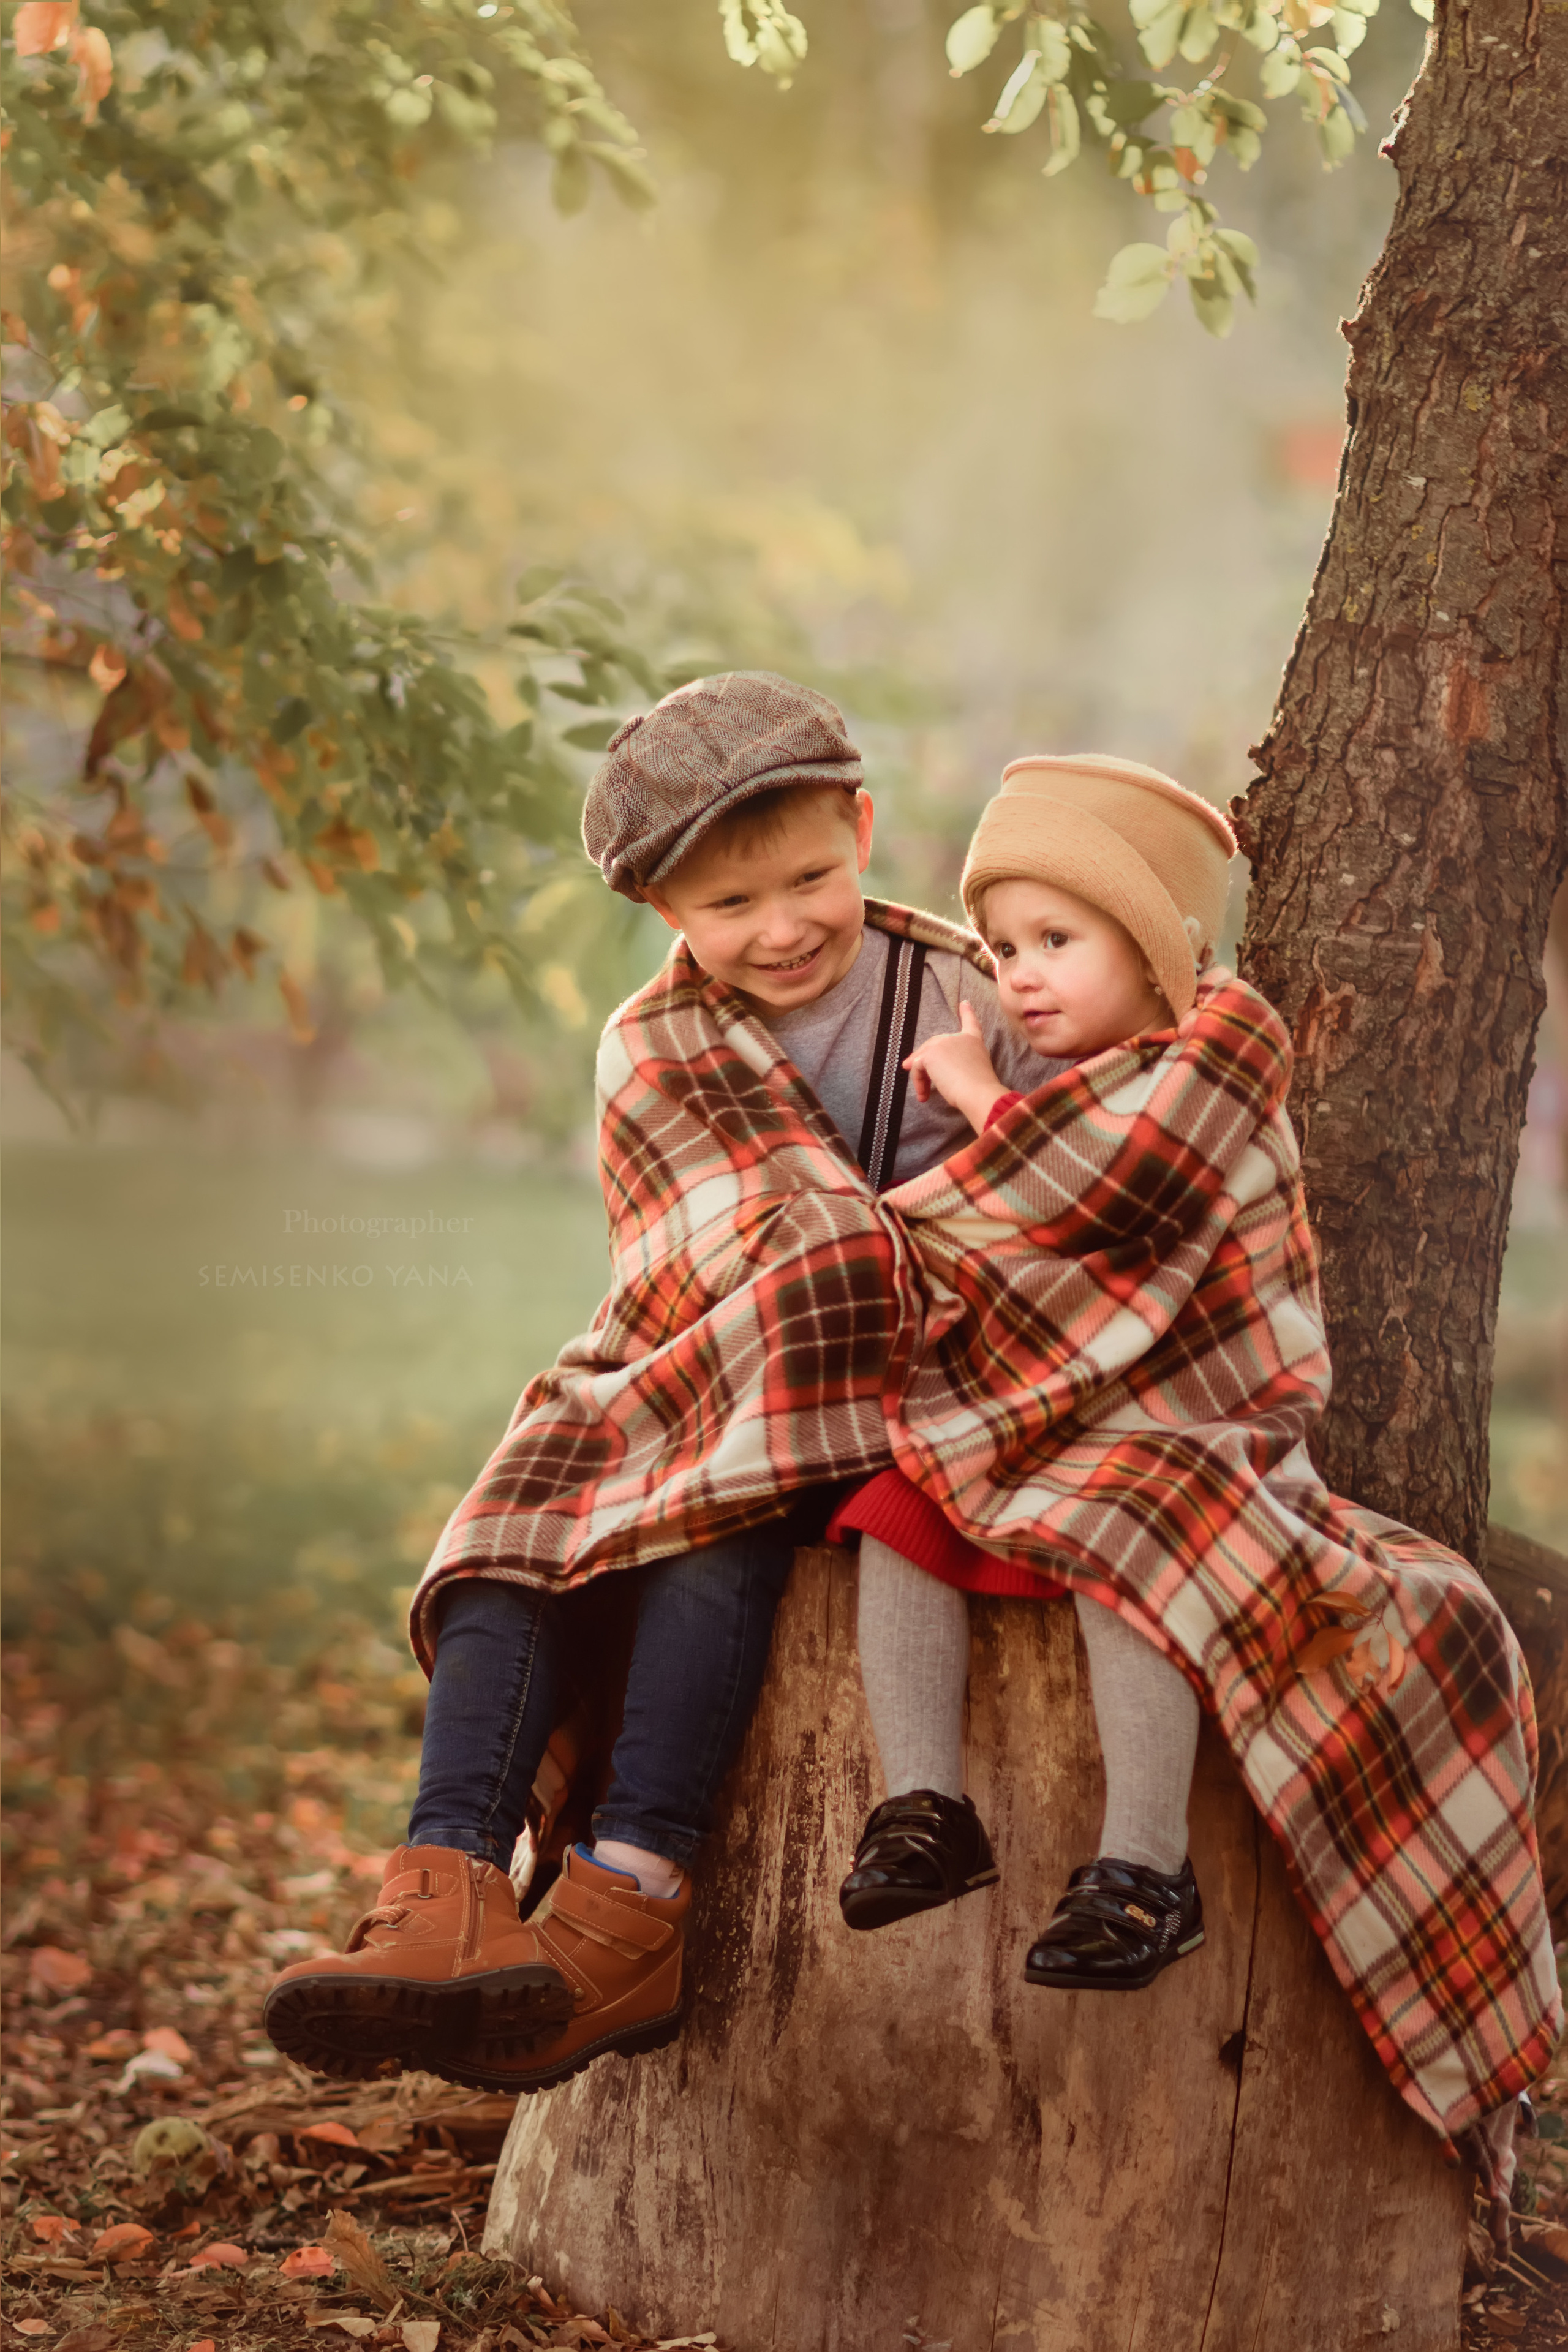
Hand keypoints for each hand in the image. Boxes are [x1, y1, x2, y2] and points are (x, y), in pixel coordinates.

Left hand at [903, 1001, 1005, 1133]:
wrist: (979, 1092)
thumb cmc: (978, 1089)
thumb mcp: (972, 1071)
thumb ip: (958, 1064)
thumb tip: (936, 1068)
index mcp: (973, 1041)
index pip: (971, 1023)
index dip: (967, 1013)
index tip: (964, 1003)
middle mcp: (958, 1037)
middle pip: (934, 1044)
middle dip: (924, 1061)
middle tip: (918, 1078)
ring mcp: (943, 1043)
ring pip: (923, 1057)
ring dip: (920, 1077)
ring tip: (923, 1094)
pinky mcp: (930, 1054)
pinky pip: (916, 1067)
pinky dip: (918, 1082)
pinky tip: (923, 1095)